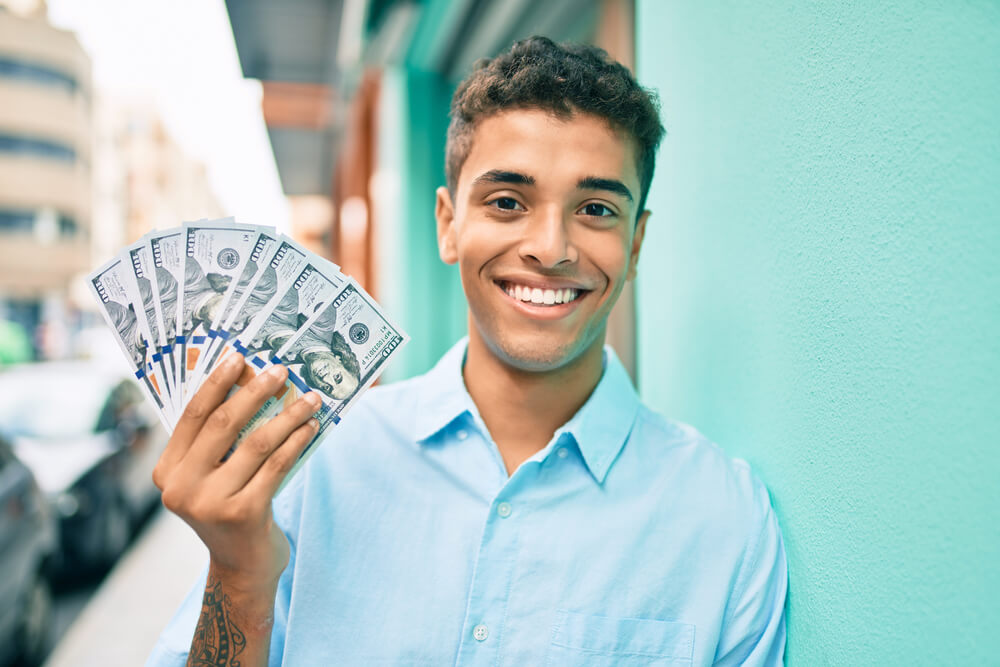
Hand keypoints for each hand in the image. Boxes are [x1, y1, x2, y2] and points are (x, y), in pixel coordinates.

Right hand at [153, 353, 320, 590]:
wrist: (242, 568)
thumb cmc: (230, 509)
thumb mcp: (212, 477)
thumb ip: (218, 441)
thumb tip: (250, 382)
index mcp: (166, 472)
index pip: (192, 415)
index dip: (216, 382)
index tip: (239, 357)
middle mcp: (181, 488)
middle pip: (223, 424)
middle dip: (255, 391)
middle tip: (280, 370)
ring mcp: (210, 503)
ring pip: (256, 443)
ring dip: (287, 415)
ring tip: (310, 398)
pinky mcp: (243, 514)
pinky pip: (276, 465)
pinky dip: (297, 441)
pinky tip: (312, 427)